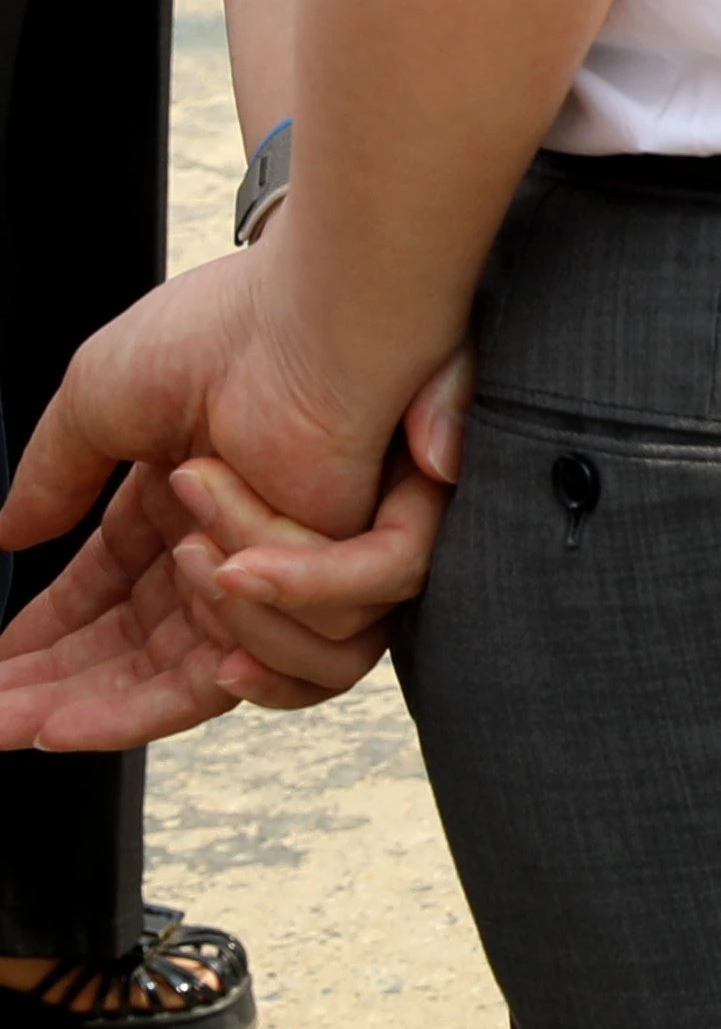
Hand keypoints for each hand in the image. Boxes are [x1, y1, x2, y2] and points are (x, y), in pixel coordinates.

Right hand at [0, 253, 464, 752]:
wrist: (317, 305)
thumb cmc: (224, 331)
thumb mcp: (100, 401)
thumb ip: (55, 476)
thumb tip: (10, 536)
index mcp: (183, 511)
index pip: (110, 616)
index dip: (52, 661)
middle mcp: (244, 543)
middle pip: (158, 666)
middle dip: (82, 701)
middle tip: (16, 722)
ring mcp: (310, 557)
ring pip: (251, 669)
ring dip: (206, 625)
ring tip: (191, 546)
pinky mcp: (376, 559)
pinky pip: (337, 632)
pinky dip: (283, 602)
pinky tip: (240, 563)